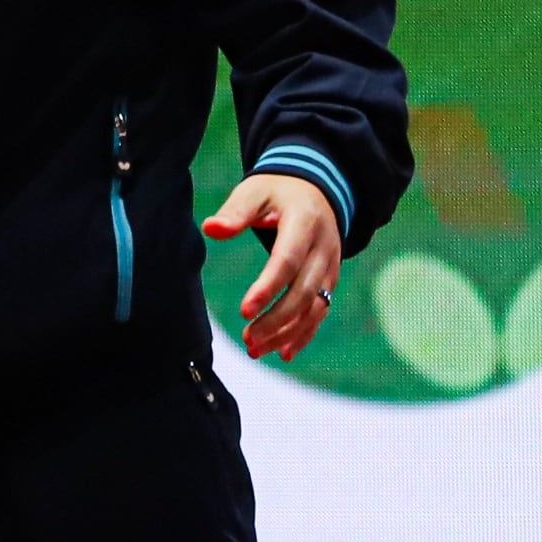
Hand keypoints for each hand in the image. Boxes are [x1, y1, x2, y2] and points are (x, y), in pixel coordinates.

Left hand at [204, 172, 345, 363]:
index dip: (268, 287)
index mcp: (305, 224)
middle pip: (303, 292)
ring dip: (287, 332)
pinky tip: (284, 351)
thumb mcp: (255, 191)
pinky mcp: (329, 280)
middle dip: (276, 320)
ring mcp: (330, 268)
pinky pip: (321, 311)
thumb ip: (235, 212)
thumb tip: (211, 229)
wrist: (317, 190)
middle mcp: (324, 250)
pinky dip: (304, 333)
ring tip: (256, 349)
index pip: (287, 261)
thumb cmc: (277, 192)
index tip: (244, 310)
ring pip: (314, 308)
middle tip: (247, 340)